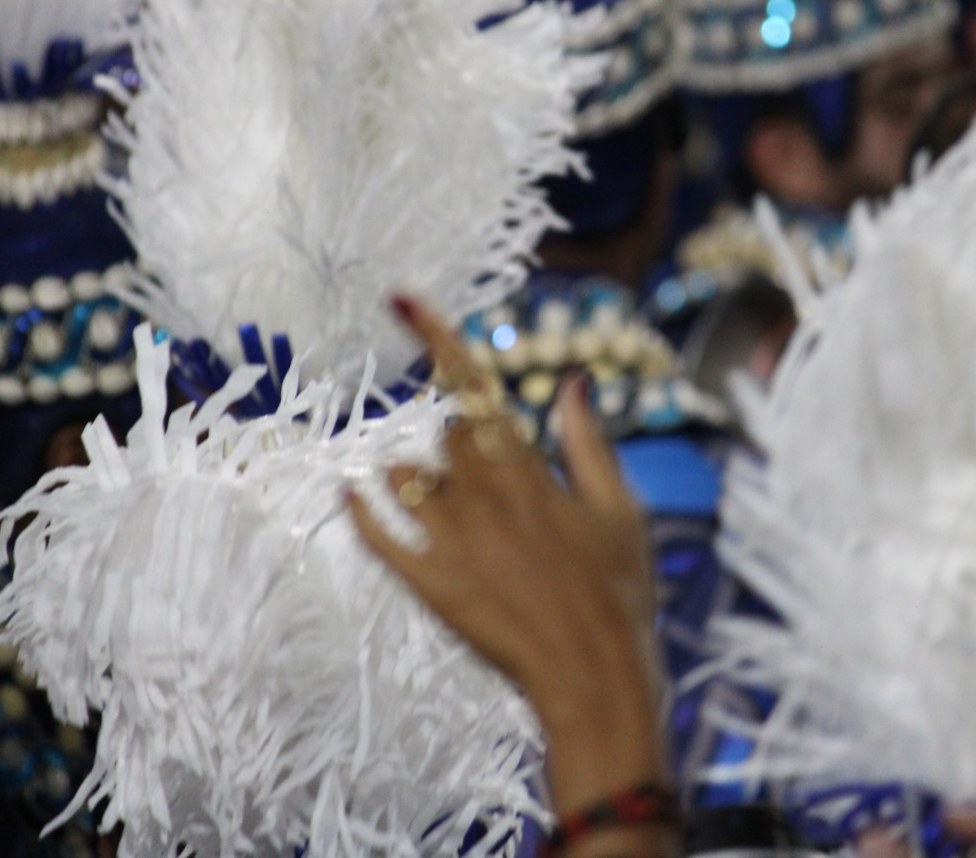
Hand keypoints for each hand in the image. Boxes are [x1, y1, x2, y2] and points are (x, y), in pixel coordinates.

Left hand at [351, 294, 668, 823]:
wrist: (595, 676)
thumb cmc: (618, 593)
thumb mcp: (620, 510)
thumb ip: (588, 442)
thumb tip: (572, 381)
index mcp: (531, 470)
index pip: (475, 387)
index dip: (438, 337)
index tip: (403, 299)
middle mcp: (484, 496)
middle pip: (446, 433)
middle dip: (460, 436)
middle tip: (490, 473)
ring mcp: (452, 540)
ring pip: (406, 475)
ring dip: (416, 472)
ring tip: (446, 499)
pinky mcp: (430, 584)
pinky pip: (377, 534)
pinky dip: (361, 509)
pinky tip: (355, 496)